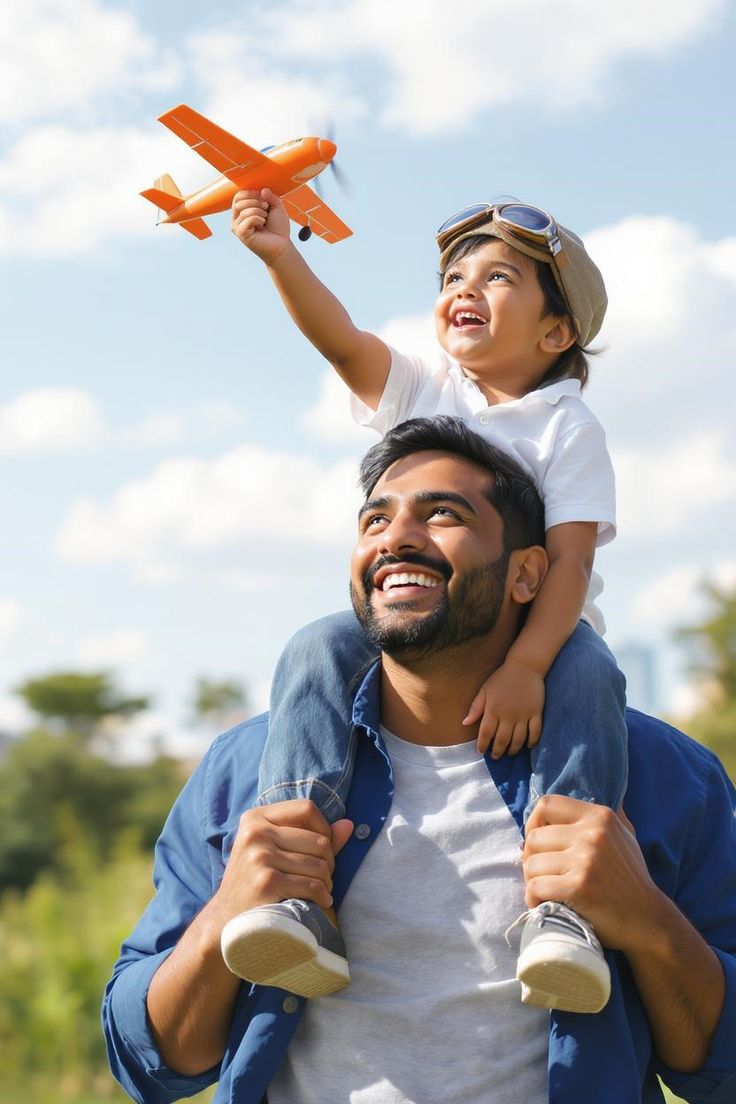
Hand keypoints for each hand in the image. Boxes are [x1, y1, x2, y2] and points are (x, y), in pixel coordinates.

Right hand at [212, 799, 352, 927]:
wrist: (225, 925)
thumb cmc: (255, 885)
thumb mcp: (275, 852)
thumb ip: (312, 836)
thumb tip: (349, 824)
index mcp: (256, 818)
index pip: (307, 808)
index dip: (324, 829)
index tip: (320, 852)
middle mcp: (256, 832)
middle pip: (319, 840)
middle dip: (328, 863)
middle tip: (321, 879)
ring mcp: (260, 857)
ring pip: (319, 865)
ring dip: (326, 883)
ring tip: (318, 892)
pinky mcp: (267, 881)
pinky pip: (313, 885)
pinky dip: (322, 897)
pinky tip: (317, 903)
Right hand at [231, 187, 291, 262]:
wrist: (281, 245)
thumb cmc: (278, 228)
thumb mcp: (276, 207)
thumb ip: (270, 197)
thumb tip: (263, 190)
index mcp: (242, 211)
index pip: (239, 196)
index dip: (251, 193)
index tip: (265, 199)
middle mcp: (237, 218)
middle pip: (239, 201)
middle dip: (256, 202)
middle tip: (266, 209)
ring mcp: (237, 227)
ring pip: (244, 210)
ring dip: (259, 211)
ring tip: (265, 219)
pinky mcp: (241, 234)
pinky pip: (247, 219)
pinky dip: (258, 219)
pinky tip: (262, 225)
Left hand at [464, 659, 544, 757]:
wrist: (525, 666)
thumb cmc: (502, 678)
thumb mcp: (485, 690)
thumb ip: (475, 707)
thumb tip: (465, 723)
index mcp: (493, 709)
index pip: (486, 733)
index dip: (483, 745)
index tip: (481, 751)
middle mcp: (508, 715)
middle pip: (502, 740)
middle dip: (497, 751)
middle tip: (495, 756)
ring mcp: (523, 716)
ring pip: (518, 740)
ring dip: (513, 750)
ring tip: (509, 753)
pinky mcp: (536, 714)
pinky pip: (535, 733)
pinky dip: (532, 742)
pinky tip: (527, 746)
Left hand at [522, 796, 662, 952]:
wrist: (648, 919)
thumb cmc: (631, 878)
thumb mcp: (625, 836)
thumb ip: (604, 816)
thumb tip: (590, 795)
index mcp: (600, 816)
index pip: (547, 804)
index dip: (534, 822)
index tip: (538, 842)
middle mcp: (593, 834)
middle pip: (534, 837)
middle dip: (530, 857)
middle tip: (541, 873)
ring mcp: (586, 860)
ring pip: (531, 864)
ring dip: (532, 881)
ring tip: (545, 890)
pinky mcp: (579, 887)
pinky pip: (536, 887)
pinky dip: (534, 898)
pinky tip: (544, 903)